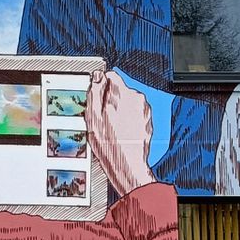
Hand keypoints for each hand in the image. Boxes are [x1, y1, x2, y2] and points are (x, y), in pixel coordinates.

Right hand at [86, 70, 153, 195]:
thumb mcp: (93, 116)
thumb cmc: (110, 144)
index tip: (95, 97)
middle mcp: (137, 98)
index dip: (99, 85)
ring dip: (117, 109)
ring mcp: (144, 110)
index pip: (110, 75)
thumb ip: (95, 91)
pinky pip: (133, 113)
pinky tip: (119, 131)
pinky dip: (126, 118)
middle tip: (100, 116)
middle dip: (109, 99)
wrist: (127, 164)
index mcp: (123, 93)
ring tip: (109, 126)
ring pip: (126, 101)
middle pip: (119, 89)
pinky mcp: (147, 120)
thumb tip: (98, 77)